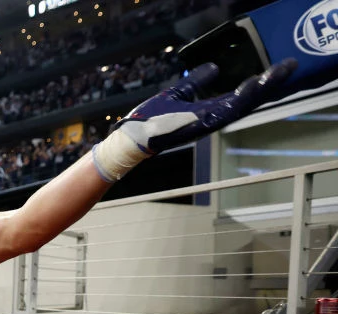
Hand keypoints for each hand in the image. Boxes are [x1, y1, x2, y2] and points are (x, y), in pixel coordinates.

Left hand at [92, 59, 295, 181]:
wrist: (133, 138)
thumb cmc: (151, 119)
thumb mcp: (177, 92)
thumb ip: (196, 81)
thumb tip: (214, 67)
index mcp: (209, 110)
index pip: (241, 95)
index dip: (261, 83)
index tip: (279, 69)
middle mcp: (213, 118)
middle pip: (248, 100)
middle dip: (270, 84)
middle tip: (289, 67)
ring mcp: (208, 123)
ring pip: (241, 105)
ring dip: (261, 90)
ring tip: (278, 73)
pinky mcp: (199, 126)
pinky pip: (224, 111)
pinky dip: (240, 99)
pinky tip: (252, 86)